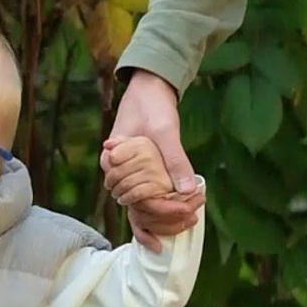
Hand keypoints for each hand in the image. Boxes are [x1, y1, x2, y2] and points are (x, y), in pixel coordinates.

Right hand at [102, 70, 202, 250]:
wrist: (149, 88)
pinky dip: (159, 211)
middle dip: (165, 217)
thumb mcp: (165, 131)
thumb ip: (175, 160)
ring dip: (163, 217)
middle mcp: (116, 173)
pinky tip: (176, 219)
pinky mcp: (137, 173)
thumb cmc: (152, 105)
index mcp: (114, 163)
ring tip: (189, 219)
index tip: (185, 212)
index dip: (161, 210)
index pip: (134, 199)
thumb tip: (188, 190)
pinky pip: (144, 199)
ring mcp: (126, 174)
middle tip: (192, 216)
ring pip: (139, 208)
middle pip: (136, 208)